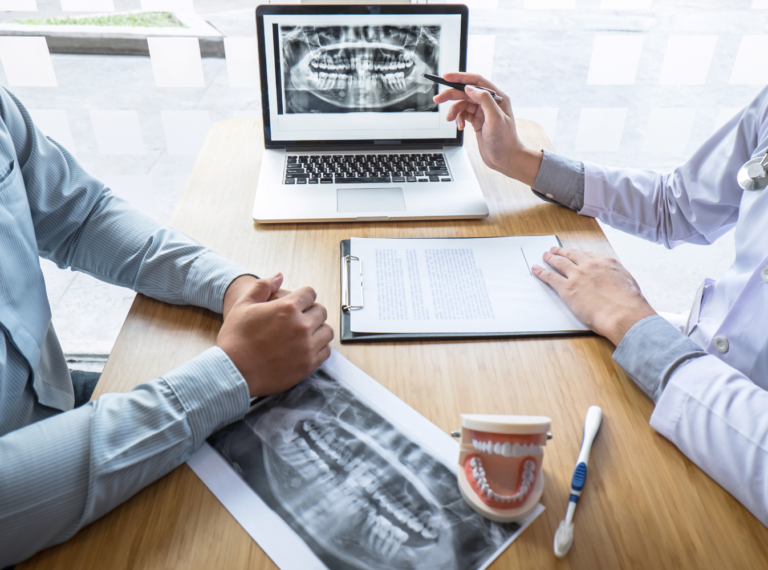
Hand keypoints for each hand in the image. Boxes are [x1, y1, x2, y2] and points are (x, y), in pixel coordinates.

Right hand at [217, 274, 333, 397]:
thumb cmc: (235, 338)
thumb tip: (279, 276)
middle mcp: (301, 326)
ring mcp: (307, 347)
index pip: (310, 293)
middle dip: (312, 311)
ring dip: (318, 329)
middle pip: (321, 311)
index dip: (303, 296)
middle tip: (300, 318)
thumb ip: (263, 286)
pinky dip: (319, 347)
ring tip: (305, 332)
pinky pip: (325, 351)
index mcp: (287, 308)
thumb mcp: (243, 305)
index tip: (298, 302)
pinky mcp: (308, 365)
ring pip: (327, 331)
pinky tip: (307, 347)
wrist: (233, 372)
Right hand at [432, 72, 541, 185]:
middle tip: (438, 99)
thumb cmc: (505, 141)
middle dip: (451, 95)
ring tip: (451, 120)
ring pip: (463, 104)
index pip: (476, 81)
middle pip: (466, 92)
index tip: (446, 77)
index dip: (460, 78)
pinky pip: (463, 115)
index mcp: (497, 97)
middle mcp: (489, 103)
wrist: (506, 159)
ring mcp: (483, 112)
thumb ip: (484, 100)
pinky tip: (460, 126)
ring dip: (454, 111)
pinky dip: (458, 119)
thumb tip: (469, 88)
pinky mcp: (477, 121)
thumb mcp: (495, 118)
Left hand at [531, 247, 656, 345]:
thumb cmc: (629, 305)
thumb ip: (618, 279)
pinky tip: (535, 269)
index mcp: (607, 263)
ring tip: (545, 255)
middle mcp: (591, 265)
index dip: (580, 254)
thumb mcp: (629, 284)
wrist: (623, 315)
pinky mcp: (567, 288)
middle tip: (555, 249)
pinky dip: (540, 272)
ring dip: (551, 258)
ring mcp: (577, 275)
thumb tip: (616, 284)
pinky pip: (550, 277)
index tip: (576, 254)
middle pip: (572, 254)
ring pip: (560, 262)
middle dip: (563, 251)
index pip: (589, 255)